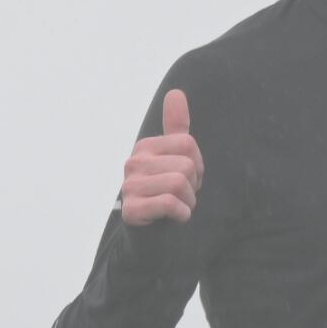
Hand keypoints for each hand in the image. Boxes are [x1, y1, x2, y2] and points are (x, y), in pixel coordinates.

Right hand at [119, 88, 202, 224]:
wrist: (149, 235)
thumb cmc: (164, 193)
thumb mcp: (172, 158)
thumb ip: (175, 127)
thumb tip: (176, 92)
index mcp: (145, 147)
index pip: (188, 143)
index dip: (197, 164)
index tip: (188, 178)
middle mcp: (133, 163)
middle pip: (186, 165)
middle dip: (193, 186)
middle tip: (182, 196)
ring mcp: (129, 186)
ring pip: (179, 184)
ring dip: (188, 202)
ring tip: (178, 206)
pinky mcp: (131, 210)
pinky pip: (170, 204)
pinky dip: (181, 214)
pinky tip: (175, 218)